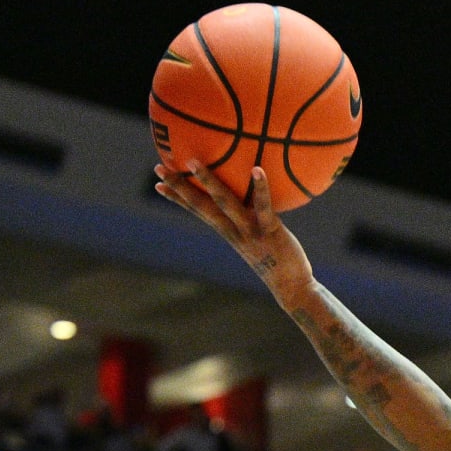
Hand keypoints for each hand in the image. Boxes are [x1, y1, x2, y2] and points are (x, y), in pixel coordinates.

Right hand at [154, 161, 313, 301]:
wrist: (292, 288)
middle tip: (159, 167)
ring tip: (193, 162)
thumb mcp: (260, 239)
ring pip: (224, 203)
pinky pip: (263, 207)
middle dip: (179, 187)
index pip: (198, 212)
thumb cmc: (279, 261)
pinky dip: (260, 187)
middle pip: (201, 206)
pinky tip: (256, 168)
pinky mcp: (270, 232)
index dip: (178, 198)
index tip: (159, 183)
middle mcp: (233, 232)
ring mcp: (250, 232)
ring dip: (207, 182)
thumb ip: (254, 221)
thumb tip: (256, 201)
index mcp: (229, 232)